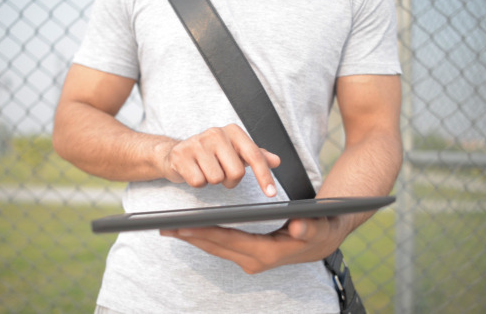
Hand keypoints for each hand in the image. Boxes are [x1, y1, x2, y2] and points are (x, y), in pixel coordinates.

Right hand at [160, 124, 280, 196]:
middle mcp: (216, 133)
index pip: (254, 155)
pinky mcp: (181, 155)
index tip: (271, 193)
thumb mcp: (235, 152)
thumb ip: (256, 156)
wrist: (177, 152)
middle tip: (221, 172)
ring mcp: (197, 143)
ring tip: (206, 170)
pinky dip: (198, 183)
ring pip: (217, 179)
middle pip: (236, 172)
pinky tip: (194, 172)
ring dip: (212, 181)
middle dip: (230, 180)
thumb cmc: (211, 153)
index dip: (264, 176)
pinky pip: (198, 182)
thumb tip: (276, 160)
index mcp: (233, 131)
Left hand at [160, 215, 352, 273]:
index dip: (205, 232)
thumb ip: (307, 227)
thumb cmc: (318, 229)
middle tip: (163, 226)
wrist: (322, 241)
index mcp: (266, 252)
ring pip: (215, 249)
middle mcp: (254, 260)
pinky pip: (220, 247)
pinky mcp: (247, 256)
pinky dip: (204, 239)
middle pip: (216, 246)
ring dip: (193, 239)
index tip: (183, 226)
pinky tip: (191, 231)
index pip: (228, 240)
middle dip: (190, 236)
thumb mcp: (317, 225)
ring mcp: (250, 260)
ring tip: (170, 228)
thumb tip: (297, 227)